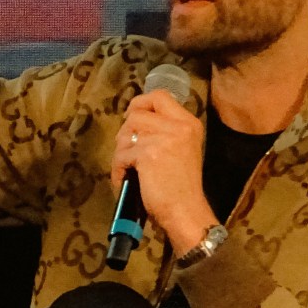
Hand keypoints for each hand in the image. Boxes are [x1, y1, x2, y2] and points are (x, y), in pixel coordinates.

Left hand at [110, 87, 216, 251]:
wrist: (186, 211)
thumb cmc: (181, 188)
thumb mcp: (182, 150)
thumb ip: (164, 132)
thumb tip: (134, 121)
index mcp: (188, 123)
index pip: (159, 96)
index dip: (140, 104)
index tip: (131, 118)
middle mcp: (179, 126)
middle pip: (137, 113)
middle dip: (125, 131)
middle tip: (127, 150)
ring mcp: (164, 138)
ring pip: (126, 134)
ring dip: (120, 152)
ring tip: (127, 169)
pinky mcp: (149, 153)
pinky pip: (122, 155)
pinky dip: (118, 169)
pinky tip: (126, 180)